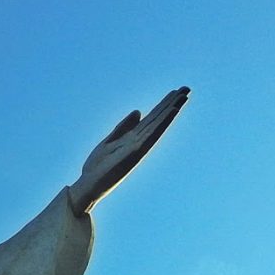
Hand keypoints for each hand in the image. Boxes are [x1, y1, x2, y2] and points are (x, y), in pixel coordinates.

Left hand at [68, 86, 189, 213]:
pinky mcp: (134, 153)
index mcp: (132, 138)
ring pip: (157, 125)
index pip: (151, 119)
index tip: (175, 91)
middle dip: (171, 104)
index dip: (162, 105)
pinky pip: (150, 135)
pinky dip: (161, 123)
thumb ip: (123, 127)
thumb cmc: (97, 168)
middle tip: (187, 88)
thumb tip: (138, 111)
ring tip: (183, 96)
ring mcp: (138, 147)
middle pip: (157, 119)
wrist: (87, 186)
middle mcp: (138, 142)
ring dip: (170, 111)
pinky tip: (170, 112)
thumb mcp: (109, 142)